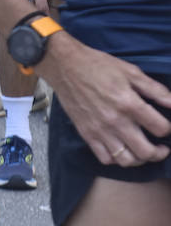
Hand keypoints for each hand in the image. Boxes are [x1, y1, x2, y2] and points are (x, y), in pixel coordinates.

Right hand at [41, 35, 170, 165]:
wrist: (64, 66)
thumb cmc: (98, 66)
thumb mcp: (131, 71)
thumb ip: (155, 89)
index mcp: (129, 103)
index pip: (161, 128)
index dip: (169, 128)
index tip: (165, 126)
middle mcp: (115, 121)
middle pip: (146, 152)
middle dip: (160, 153)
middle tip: (161, 148)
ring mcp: (99, 130)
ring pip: (126, 160)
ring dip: (140, 159)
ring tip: (142, 151)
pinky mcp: (86, 134)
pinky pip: (105, 158)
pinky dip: (116, 158)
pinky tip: (121, 148)